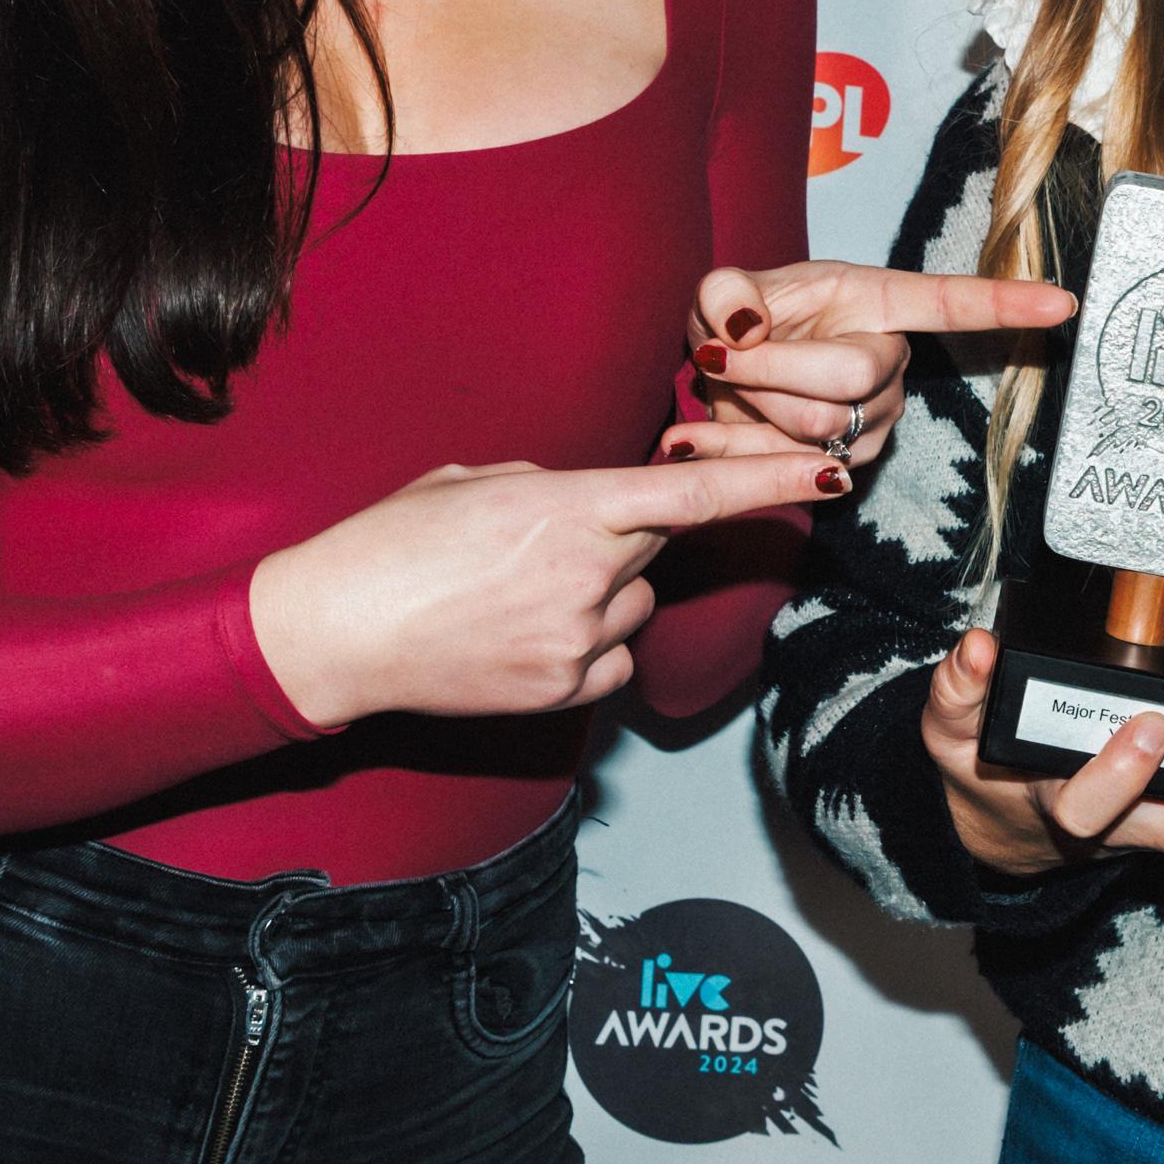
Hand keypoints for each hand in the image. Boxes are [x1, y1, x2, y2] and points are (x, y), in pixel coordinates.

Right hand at [250, 451, 847, 729]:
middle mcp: (587, 575)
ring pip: (633, 606)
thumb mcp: (474, 481)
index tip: (833, 469)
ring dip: (598, 594)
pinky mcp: (565, 694)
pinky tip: (517, 636)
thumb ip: (556, 487)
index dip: (774, 479)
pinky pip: (610, 658)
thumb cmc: (390, 544)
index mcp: (566, 506)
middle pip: (655, 546)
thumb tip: (600, 504)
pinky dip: (583, 645)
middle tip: (540, 541)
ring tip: (509, 594)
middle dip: (622, 535)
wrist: (331, 634)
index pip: (696, 491)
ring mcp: (579, 641)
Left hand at [665, 261, 1076, 467]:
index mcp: (878, 302)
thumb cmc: (740, 320)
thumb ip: (725, 293)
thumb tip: (742, 325)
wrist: (721, 379)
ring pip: (814, 429)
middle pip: (852, 377)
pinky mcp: (844, 470)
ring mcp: (874, 422)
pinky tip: (701, 430)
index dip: (1007, 304)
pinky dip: (730, 448)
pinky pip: (788, 470)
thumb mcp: (724, 289)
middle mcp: (891, 362)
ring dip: (747, 408)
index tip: (1064, 302)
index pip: (951, 304)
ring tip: (724, 385)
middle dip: (770, 369)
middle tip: (719, 355)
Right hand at [918, 627, 1163, 875]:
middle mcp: (1123, 825)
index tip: (1149, 722)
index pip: (1091, 810)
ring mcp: (1160, 820)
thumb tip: (979, 650)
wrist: (1005, 825)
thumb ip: (956, 691)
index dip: (1123, 772)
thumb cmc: (985, 772)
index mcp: (1059, 807)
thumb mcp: (950, 733)